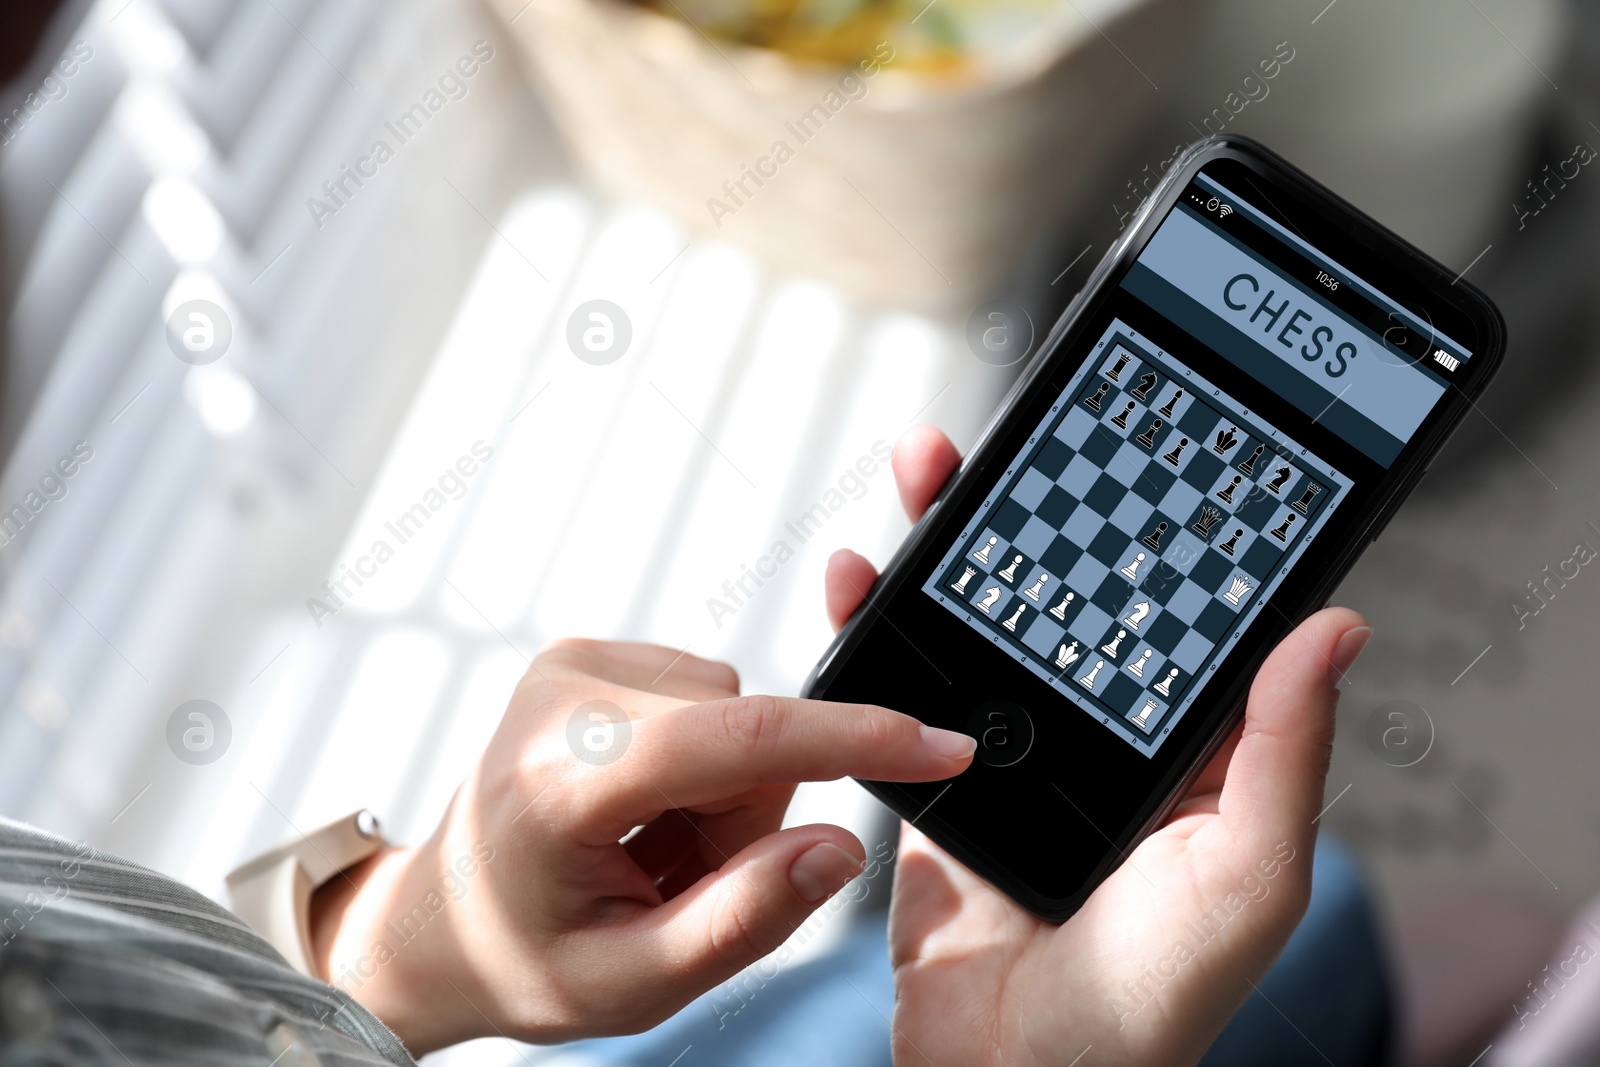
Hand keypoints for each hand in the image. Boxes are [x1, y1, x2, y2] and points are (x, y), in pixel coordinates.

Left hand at [308, 639, 975, 1052]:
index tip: (942, 747)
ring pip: (740, 711)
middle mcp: (566, 692)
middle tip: (674, 878)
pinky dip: (703, 762)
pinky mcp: (592, 653)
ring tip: (650, 846)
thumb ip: (744, 919)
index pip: (737, 738)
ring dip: (725, 793)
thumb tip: (839, 846)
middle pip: (751, 733)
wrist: (440, 918)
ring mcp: (575, 661)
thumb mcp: (633, 982)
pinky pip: (712, 696)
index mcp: (563, 778)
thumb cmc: (525, 958)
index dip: (854, 741)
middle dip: (748, 816)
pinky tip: (642, 805)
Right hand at [825, 425, 1370, 1066]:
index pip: (1152, 609)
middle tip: (987, 443)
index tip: (1105, 450)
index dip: (1131, 524)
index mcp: (1174, 747)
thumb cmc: (1154, 1003)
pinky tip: (856, 582)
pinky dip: (873, 632)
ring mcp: (1007, 758)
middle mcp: (1091, 739)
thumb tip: (1336, 626)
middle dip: (1012, 513)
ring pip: (969, 629)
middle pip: (1047, 598)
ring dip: (937, 552)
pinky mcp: (934, 788)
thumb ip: (1280, 751)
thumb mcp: (1248, 871)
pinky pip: (898, 693)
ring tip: (917, 479)